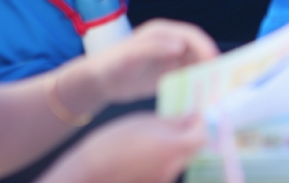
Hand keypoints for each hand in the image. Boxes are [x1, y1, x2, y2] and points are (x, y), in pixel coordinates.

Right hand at [51, 113, 206, 182]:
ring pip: (179, 159)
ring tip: (155, 136)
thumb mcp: (143, 123)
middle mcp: (174, 168)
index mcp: (175, 148)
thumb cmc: (112, 144)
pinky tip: (144, 152)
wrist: (86, 175)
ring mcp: (164, 180)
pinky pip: (165, 169)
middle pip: (192, 149)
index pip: (201, 134)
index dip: (199, 122)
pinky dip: (161, 159)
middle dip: (188, 134)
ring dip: (174, 146)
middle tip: (177, 122)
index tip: (192, 112)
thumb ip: (172, 122)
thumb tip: (193, 118)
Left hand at [91, 20, 218, 103]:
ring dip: (206, 74)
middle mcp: (169, 43)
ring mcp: (170, 58)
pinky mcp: (168, 73)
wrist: (99, 81)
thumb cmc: (111, 64)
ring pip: (196, 63)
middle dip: (210, 62)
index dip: (205, 47)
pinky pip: (188, 76)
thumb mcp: (129, 56)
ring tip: (214, 90)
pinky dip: (196, 84)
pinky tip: (200, 96)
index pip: (192, 36)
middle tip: (221, 80)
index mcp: (163, 32)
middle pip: (198, 49)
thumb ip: (154, 49)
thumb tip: (181, 45)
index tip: (215, 63)